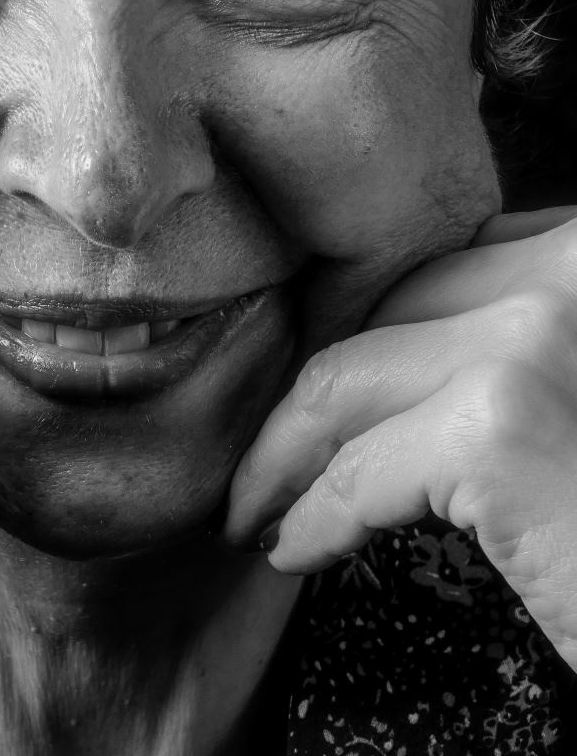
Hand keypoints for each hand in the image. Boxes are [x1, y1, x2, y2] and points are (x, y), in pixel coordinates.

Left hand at [223, 206, 576, 670]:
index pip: (458, 262)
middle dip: (323, 386)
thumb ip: (527, 335)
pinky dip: (315, 515)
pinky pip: (360, 470)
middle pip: (396, 310)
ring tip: (263, 503)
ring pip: (352, 377)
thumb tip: (415, 342)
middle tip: (275, 449)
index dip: (382, 325)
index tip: (337, 387)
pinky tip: (297, 548)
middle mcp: (570, 267)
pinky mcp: (497, 428)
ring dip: (290, 450)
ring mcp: (530, 340)